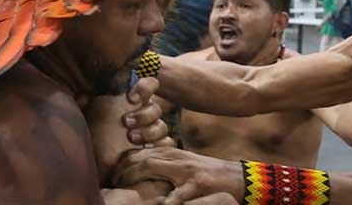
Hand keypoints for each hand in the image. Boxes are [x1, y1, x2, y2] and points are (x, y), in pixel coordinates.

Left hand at [86, 78, 169, 181]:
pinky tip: (146, 150)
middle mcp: (146, 113)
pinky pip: (167, 145)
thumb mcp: (90, 113)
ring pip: (161, 127)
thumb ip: (87, 101)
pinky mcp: (156, 147)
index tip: (131, 98)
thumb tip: (82, 96)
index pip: (150, 84)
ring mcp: (153, 130)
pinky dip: (160, 146)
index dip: (144, 88)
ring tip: (131, 138)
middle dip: (142, 115)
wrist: (98, 156)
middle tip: (126, 122)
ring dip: (148, 132)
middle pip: (155, 109)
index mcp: (135, 99)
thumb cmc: (96, 128)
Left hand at [113, 147, 242, 204]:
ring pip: (151, 166)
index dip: (123, 161)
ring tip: (123, 190)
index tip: (113, 173)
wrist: (238, 178)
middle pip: (141, 156)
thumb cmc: (208, 174)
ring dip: (133, 177)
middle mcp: (177, 157)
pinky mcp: (197, 185)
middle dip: (123, 169)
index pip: (141, 151)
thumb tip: (142, 168)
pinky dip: (164, 202)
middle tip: (113, 183)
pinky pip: (176, 194)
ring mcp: (186, 170)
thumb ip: (166, 164)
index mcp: (173, 152)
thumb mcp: (185, 164)